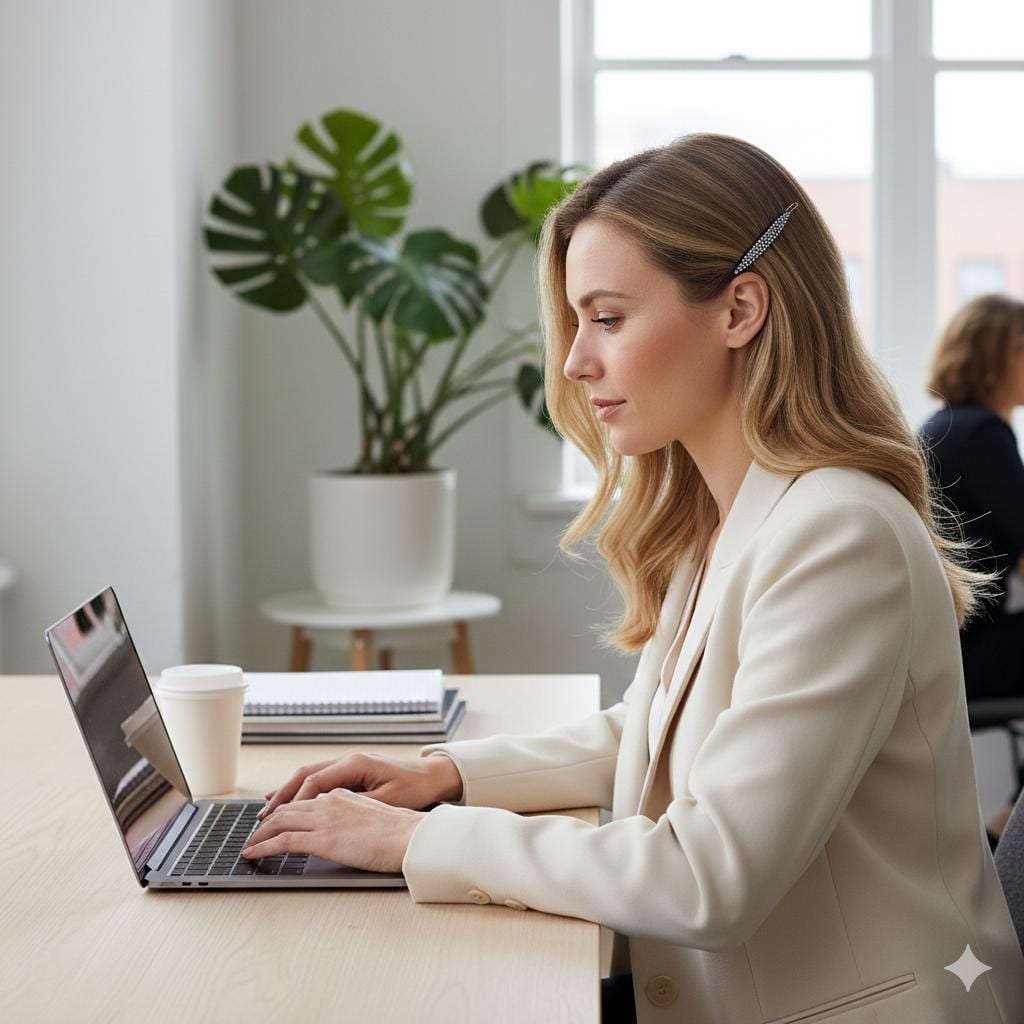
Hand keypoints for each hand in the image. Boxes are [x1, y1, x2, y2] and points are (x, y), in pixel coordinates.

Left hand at [241, 789, 426, 873]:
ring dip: (260, 833)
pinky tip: (252, 854)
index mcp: (344, 795)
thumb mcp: (377, 816)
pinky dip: (263, 847)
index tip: (277, 818)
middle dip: (268, 820)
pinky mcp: (322, 839)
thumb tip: (350, 831)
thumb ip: (357, 818)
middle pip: (288, 807)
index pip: (308, 800)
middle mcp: (330, 801)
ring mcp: (324, 819)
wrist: (411, 836)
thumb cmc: (402, 831)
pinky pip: (282, 841)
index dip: (288, 808)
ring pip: (280, 821)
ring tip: (249, 845)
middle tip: (256, 832)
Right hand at [258, 750, 461, 820]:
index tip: (276, 820)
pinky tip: (292, 802)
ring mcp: (349, 764)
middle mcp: (348, 760)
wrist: (434, 776)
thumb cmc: (414, 788)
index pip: (314, 782)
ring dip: (289, 792)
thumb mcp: (386, 801)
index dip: (293, 802)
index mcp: (355, 764)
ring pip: (310, 776)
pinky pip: (320, 780)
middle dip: (282, 796)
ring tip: (268, 811)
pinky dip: (303, 791)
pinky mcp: (353, 773)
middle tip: (263, 817)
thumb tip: (326, 815)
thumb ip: (356, 806)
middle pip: (305, 775)